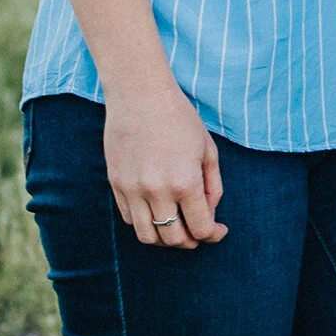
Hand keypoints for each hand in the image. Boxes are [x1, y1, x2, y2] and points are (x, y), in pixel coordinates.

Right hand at [103, 78, 225, 246]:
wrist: (140, 95)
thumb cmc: (180, 118)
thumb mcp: (208, 150)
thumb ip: (212, 186)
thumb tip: (209, 213)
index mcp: (185, 182)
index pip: (200, 228)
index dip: (213, 235)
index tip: (219, 230)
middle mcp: (156, 192)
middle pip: (174, 239)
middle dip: (192, 240)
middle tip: (199, 231)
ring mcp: (132, 190)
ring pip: (148, 236)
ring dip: (165, 238)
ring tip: (178, 227)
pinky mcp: (116, 185)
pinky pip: (130, 219)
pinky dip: (146, 223)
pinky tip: (158, 211)